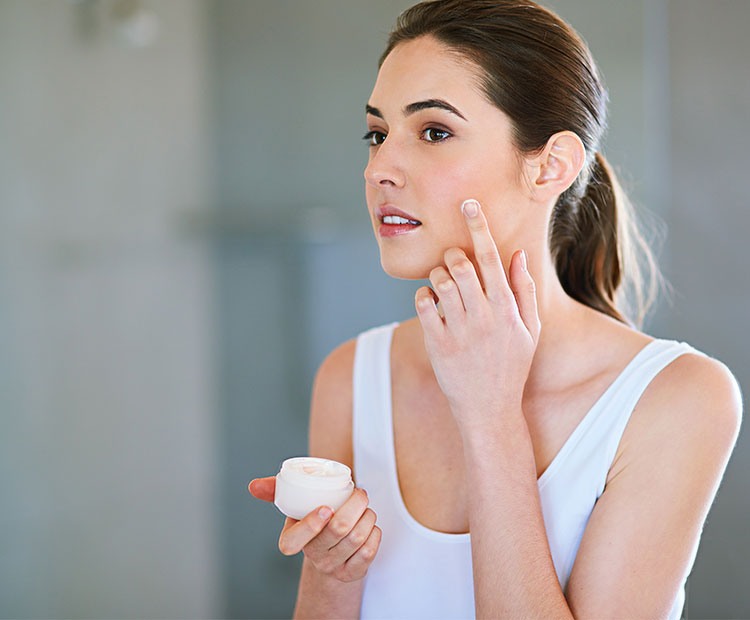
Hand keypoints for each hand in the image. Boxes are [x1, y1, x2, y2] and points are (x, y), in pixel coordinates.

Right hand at [249, 477, 381, 582]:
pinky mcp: (352, 573)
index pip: (293, 542)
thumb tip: (254, 486)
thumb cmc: (312, 520)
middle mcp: (312, 556)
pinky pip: (368, 553)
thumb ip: (275, 491)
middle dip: (355, 505)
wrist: (330, 550)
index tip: (325, 508)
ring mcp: (332, 566)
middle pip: (338, 531)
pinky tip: (371, 526)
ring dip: (367, 516)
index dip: (310, 526)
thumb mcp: (293, 505)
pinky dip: (374, 533)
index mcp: (293, 539)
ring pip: (356, 539)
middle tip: (360, 493)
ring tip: (366, 507)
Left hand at [414, 198, 540, 434]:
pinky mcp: (438, 344)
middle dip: (452, 255)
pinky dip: (424, 297)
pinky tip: (432, 304)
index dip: (478, 226)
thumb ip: (523, 290)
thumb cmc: (511, 366)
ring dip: (437, 276)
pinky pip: (423, 305)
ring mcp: (460, 331)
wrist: (489, 409)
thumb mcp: (530, 330)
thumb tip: (516, 254)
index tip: (468, 203)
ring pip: (439, 282)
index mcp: (507, 309)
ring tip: (444, 287)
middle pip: (460, 264)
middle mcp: (483, 316)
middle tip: (453, 262)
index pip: (490, 257)